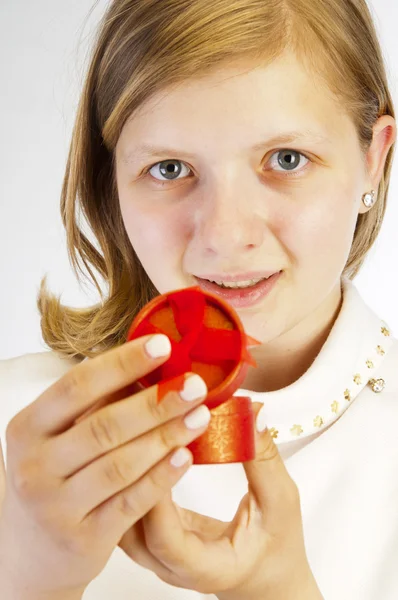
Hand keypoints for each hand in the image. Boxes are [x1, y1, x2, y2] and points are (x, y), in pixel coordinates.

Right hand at [0, 335, 209, 597]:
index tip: (164, 346)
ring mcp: (57, 507)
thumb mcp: (57, 436)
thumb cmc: (54, 475)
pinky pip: (131, 503)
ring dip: (167, 436)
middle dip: (156, 402)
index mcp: (27, 427)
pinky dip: (162, 477)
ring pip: (121, 465)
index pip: (77, 386)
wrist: (32, 549)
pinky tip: (187, 456)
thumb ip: (96, 403)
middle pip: (104, 426)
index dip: (122, 363)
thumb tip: (153, 361)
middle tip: (195, 384)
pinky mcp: (84, 539)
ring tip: (201, 415)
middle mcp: (34, 467)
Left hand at [118, 405, 322, 599]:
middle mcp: (169, 565)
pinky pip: (125, 506)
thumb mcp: (280, 504)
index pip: (164, 540)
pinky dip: (124, 474)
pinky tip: (130, 440)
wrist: (266, 577)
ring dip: (121, 473)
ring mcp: (153, 552)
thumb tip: (253, 413)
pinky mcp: (149, 533)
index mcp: (205, 567)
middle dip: (130, 475)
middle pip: (128, 528)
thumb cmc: (276, 547)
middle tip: (138, 425)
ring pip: (117, 517)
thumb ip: (265, 461)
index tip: (169, 451)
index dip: (159, 495)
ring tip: (129, 429)